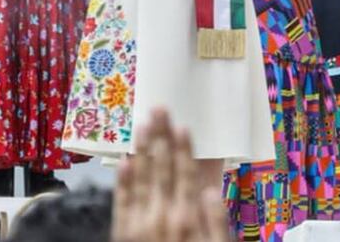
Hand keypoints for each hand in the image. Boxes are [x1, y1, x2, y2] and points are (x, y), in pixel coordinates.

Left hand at [111, 109, 231, 241]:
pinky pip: (122, 202)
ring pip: (141, 178)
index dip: (183, 149)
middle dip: (161, 137)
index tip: (181, 126)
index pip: (185, 175)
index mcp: (188, 218)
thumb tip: (212, 192)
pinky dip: (122, 181)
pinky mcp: (123, 232)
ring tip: (141, 125)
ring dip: (142, 150)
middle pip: (162, 168)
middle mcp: (163, 215)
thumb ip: (217, 222)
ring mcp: (140, 222)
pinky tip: (123, 160)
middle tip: (159, 110)